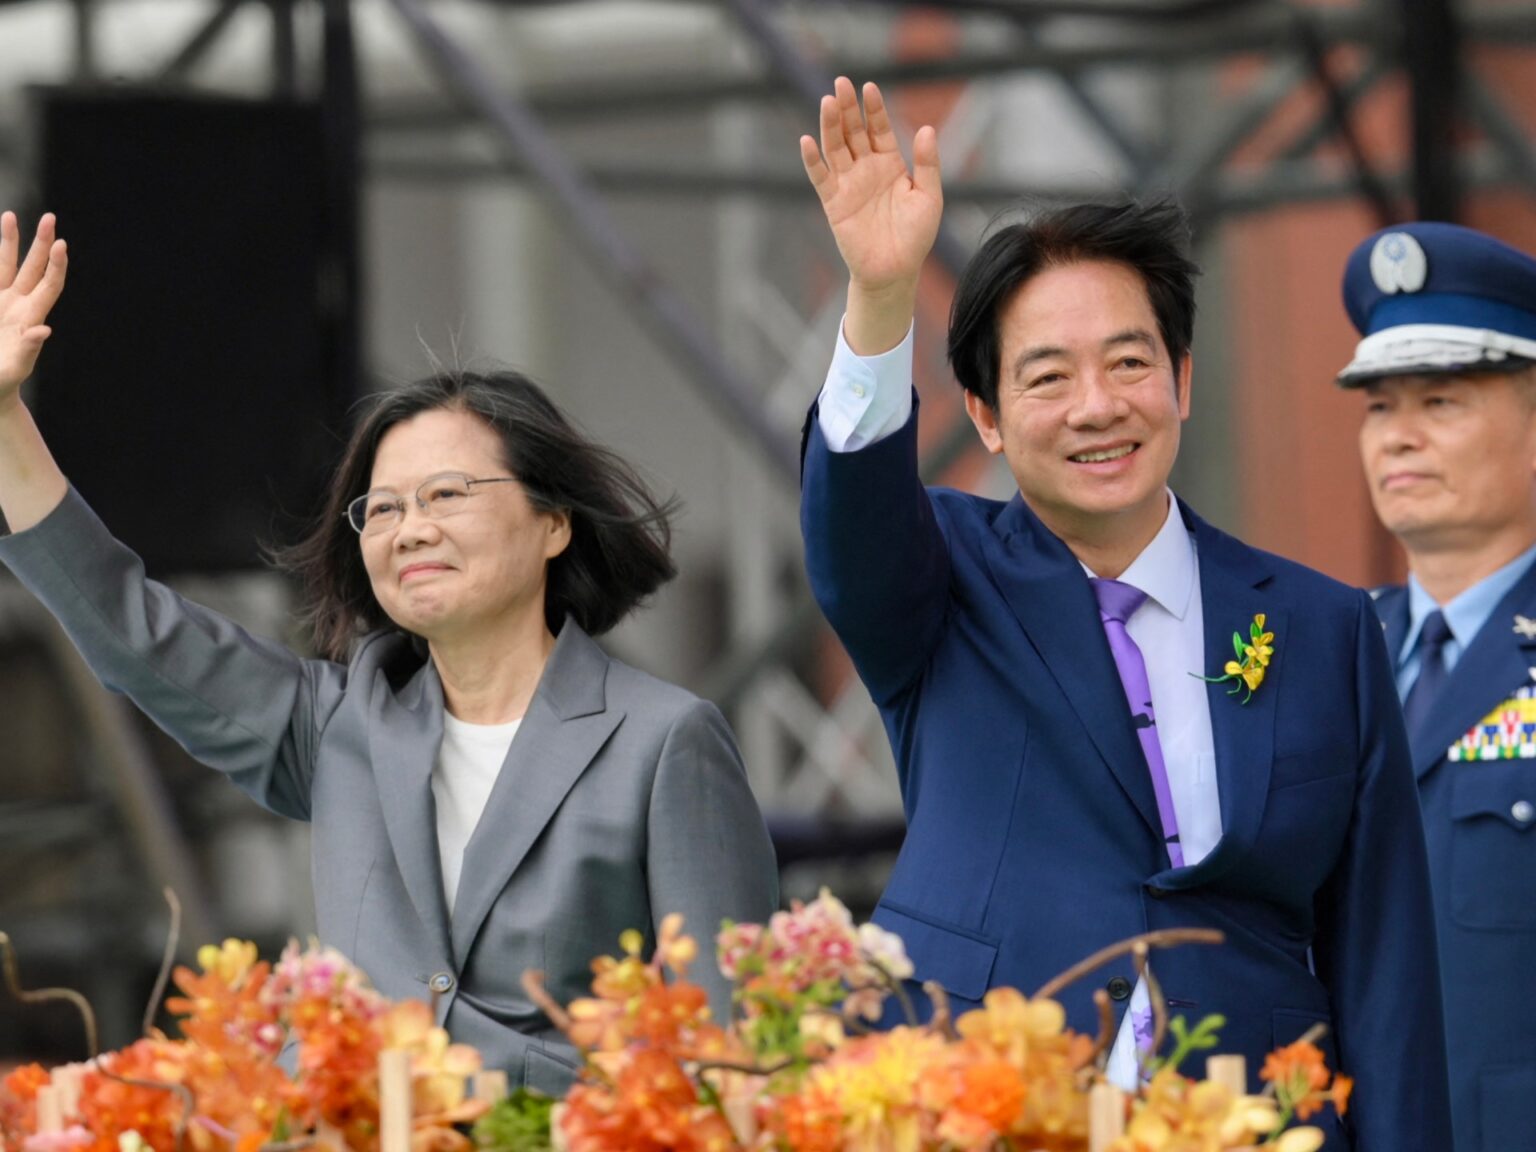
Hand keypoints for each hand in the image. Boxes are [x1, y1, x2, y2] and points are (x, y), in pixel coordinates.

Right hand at [0, 212, 67, 408]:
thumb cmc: (3, 381)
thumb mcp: (15, 367)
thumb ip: (28, 349)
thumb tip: (45, 330)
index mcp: (30, 317)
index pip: (49, 285)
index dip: (56, 265)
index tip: (60, 243)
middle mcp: (18, 304)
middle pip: (32, 268)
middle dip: (39, 242)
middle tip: (50, 216)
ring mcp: (0, 302)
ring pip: (5, 265)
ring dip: (8, 242)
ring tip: (10, 215)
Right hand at [800, 78, 941, 300]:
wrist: (895, 270)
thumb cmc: (915, 237)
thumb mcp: (930, 197)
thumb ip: (928, 164)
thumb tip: (927, 128)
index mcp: (890, 164)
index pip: (879, 129)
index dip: (873, 109)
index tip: (869, 87)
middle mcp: (866, 169)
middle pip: (853, 132)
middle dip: (847, 108)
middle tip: (841, 83)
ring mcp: (848, 184)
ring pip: (835, 148)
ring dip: (829, 125)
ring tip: (827, 101)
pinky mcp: (834, 203)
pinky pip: (820, 178)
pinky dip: (813, 160)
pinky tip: (807, 140)